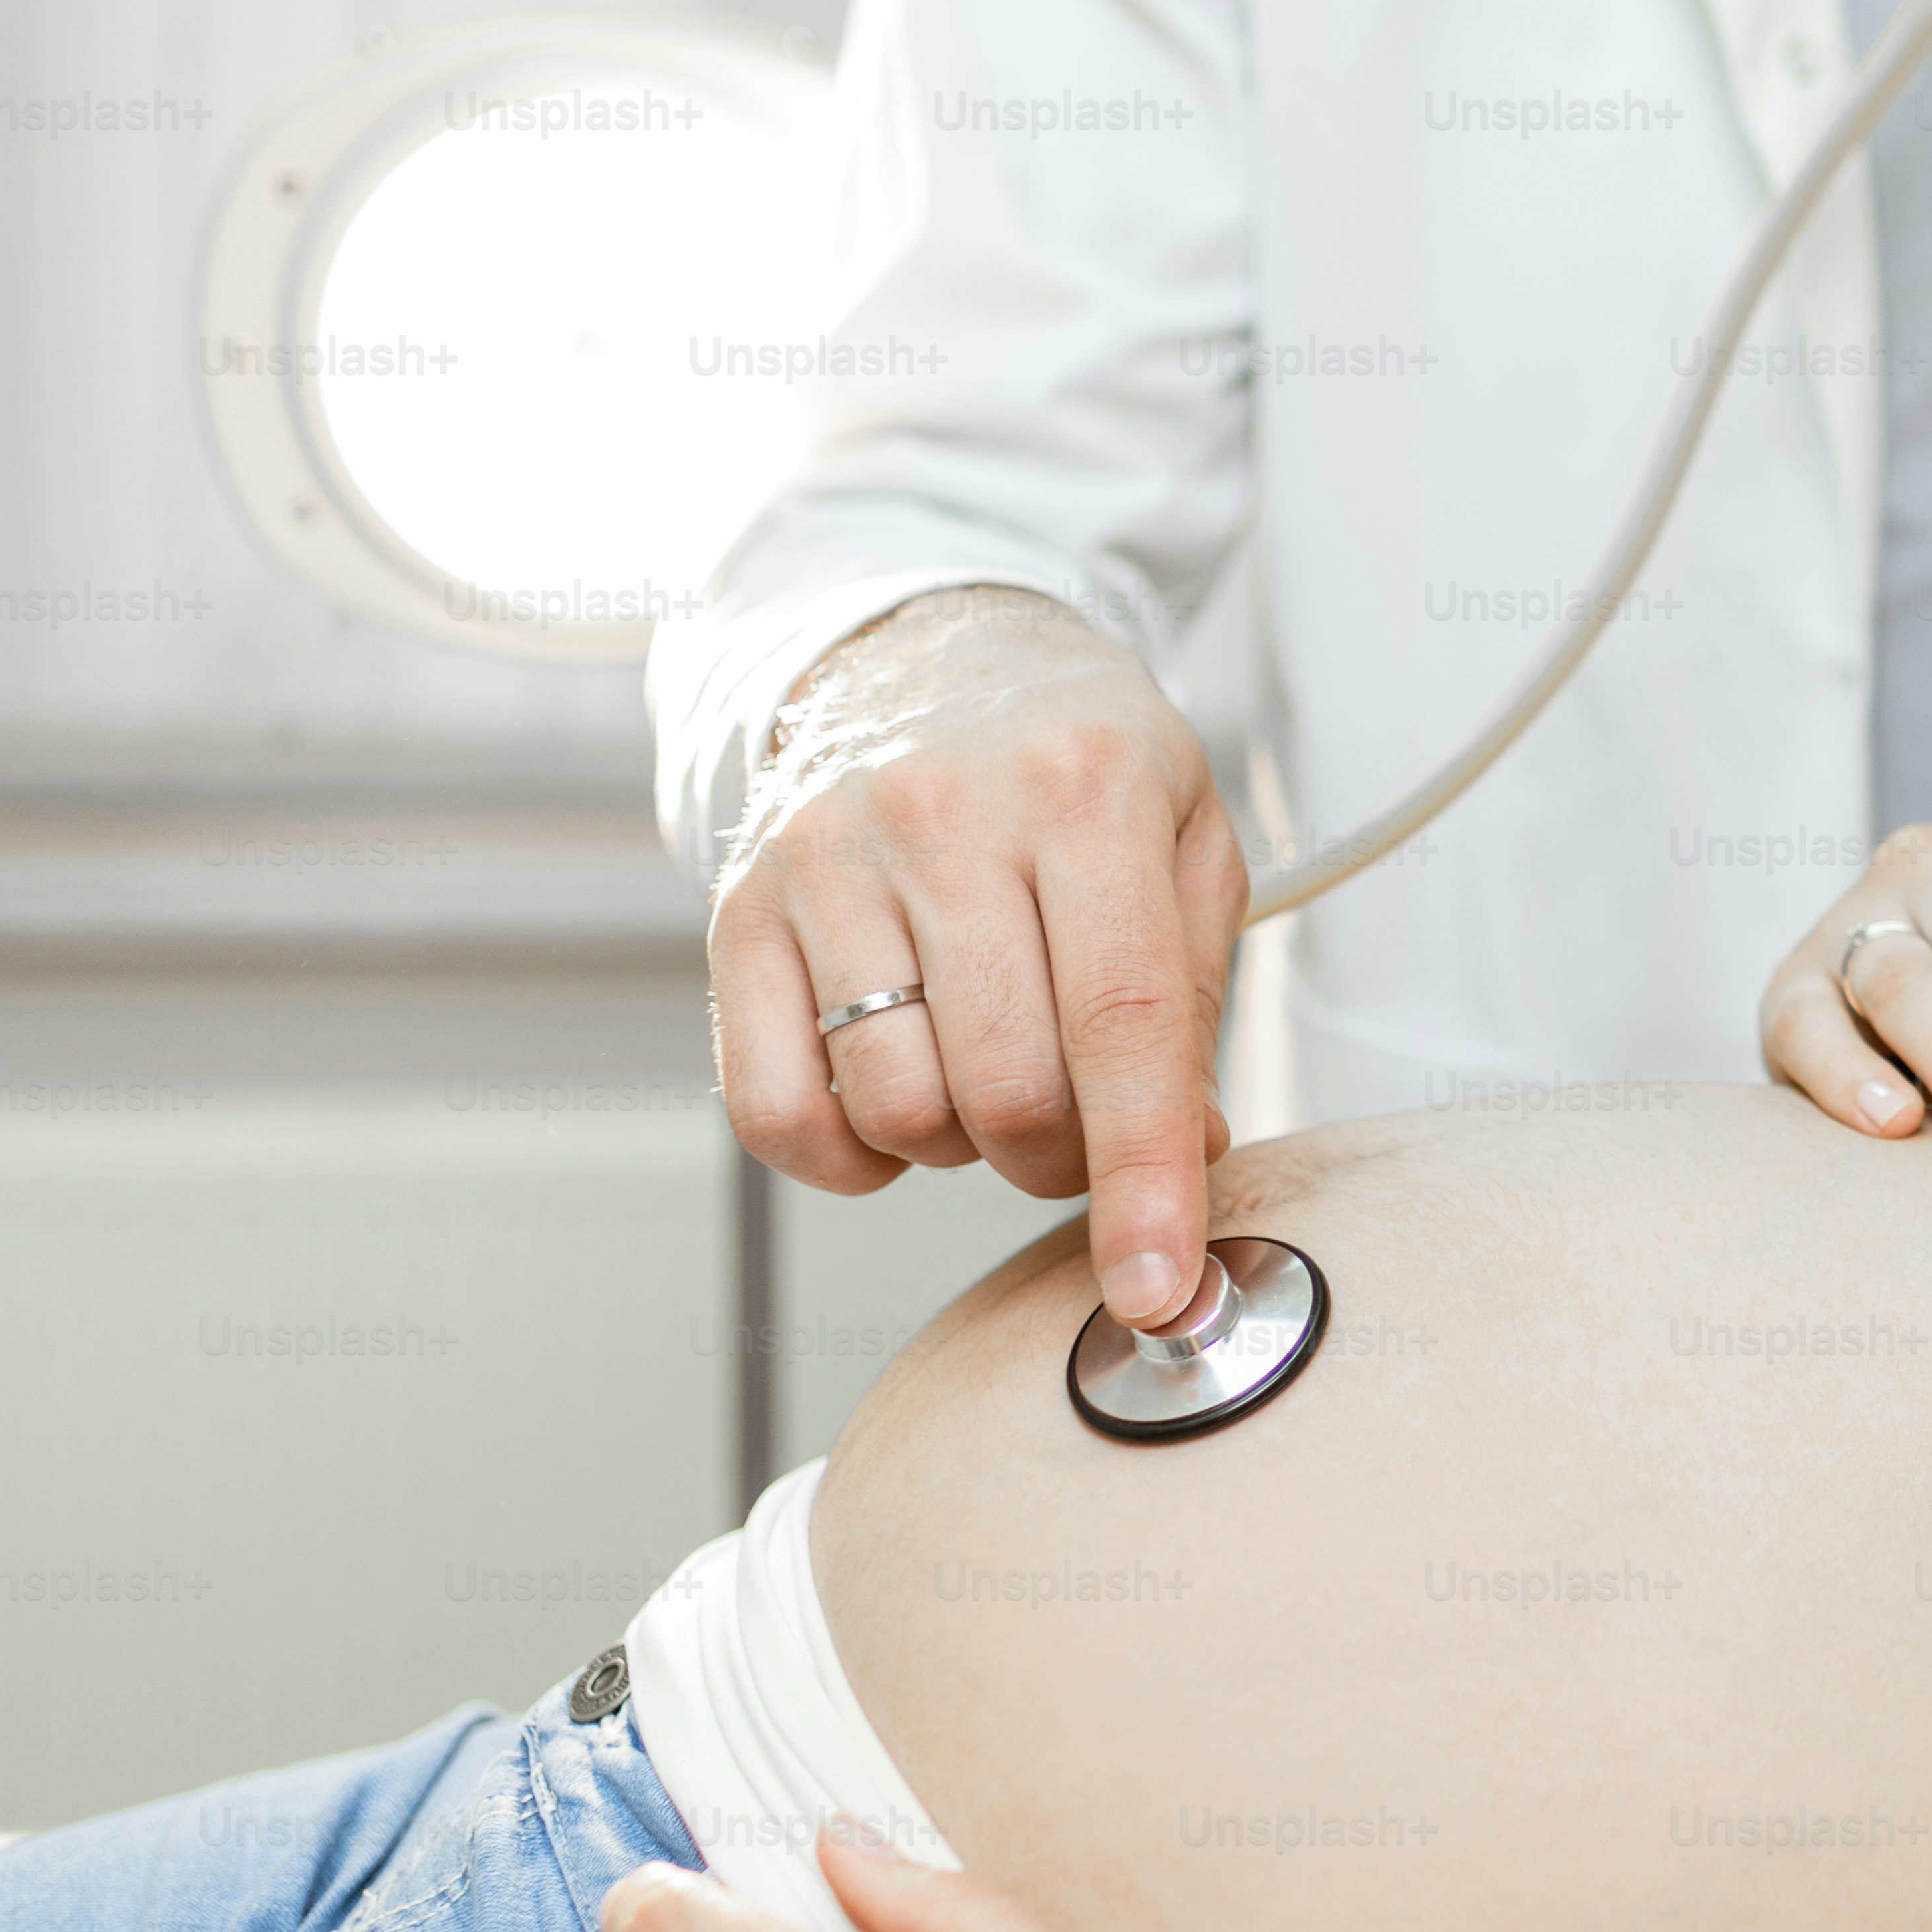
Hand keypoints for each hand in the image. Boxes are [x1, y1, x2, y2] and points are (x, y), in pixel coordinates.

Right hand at [706, 585, 1241, 1332]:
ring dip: (959, 1145)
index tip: (1158, 1285)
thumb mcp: (1185, 833)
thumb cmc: (1074, 757)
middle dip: (1061, 1156)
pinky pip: (773, 1108)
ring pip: (895, 1109)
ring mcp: (827, 858)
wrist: (924, 646)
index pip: (1122, 1026)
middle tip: (1081, 1118)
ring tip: (988, 1068)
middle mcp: (946, 813)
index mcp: (1085, 788)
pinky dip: (843, 1155)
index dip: (1145, 1176)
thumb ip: (1193, 997)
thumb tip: (1190, 1157)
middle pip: (1007, 1089)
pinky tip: (896, 1101)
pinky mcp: (738, 907)